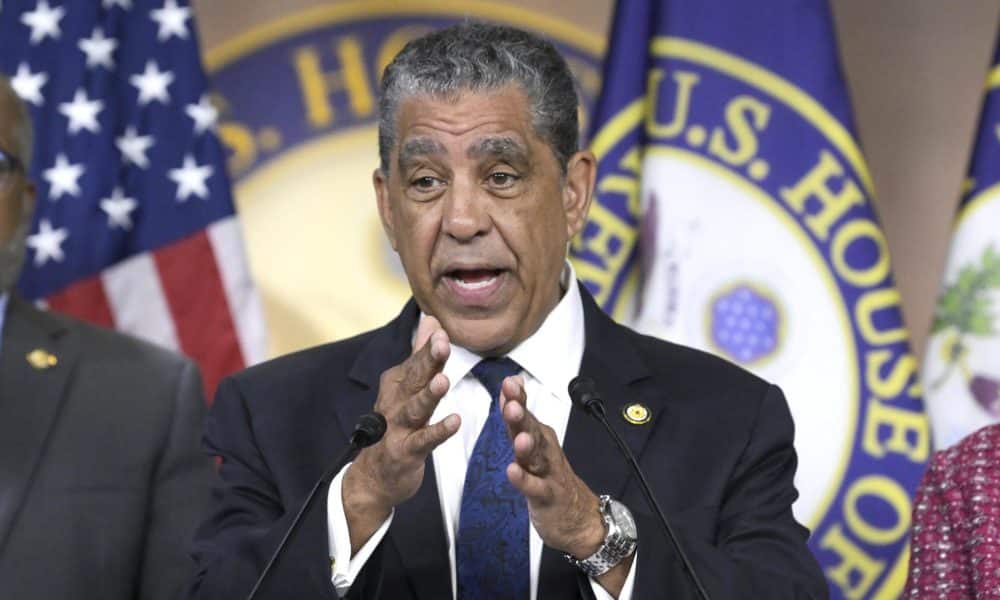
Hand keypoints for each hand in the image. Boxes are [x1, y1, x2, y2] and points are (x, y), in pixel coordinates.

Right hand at [342, 316, 459, 551]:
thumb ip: (420, 353)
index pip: (417, 361)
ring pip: (416, 408)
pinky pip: (424, 440)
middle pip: (415, 378)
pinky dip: (439, 431)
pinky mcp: (406, 452)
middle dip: (428, 360)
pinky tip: (455, 421)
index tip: (442, 329)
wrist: (374, 476)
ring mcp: (398, 427)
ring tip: (444, 381)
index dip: (429, 347)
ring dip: (429, 395)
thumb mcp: (406, 386)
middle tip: (442, 343)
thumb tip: (433, 320)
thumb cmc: (396, 425)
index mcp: (398, 383)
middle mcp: (396, 401)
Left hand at [502, 378, 632, 596]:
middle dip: (522, 417)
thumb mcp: (533, 445)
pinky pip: (534, 488)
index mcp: (540, 437)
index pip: (526, 414)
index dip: (517, 399)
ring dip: (527, 446)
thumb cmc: (551, 476)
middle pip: (532, 431)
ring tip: (519, 437)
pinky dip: (524, 480)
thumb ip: (519, 418)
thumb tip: (511, 384)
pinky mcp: (548, 497)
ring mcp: (548, 474)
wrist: (580, 516)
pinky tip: (512, 472)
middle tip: (512, 403)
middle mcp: (545, 451)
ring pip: (536, 457)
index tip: (509, 383)